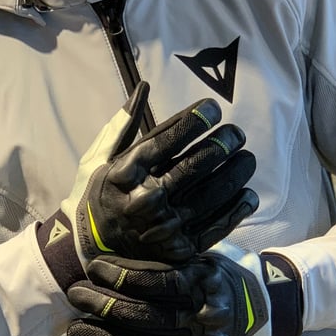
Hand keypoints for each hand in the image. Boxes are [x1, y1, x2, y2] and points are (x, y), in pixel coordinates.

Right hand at [37, 82, 258, 289]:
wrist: (87, 249)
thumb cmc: (96, 196)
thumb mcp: (98, 158)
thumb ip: (122, 124)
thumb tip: (144, 86)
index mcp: (125, 173)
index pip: (168, 140)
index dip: (196, 120)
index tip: (213, 109)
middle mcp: (146, 199)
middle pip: (196, 165)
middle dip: (223, 143)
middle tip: (237, 133)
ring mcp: (164, 227)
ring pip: (212, 194)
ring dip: (237, 172)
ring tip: (247, 157)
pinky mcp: (178, 249)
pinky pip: (216, 226)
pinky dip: (237, 208)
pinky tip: (248, 193)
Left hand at [66, 243, 301, 335]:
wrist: (261, 312)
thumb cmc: (218, 278)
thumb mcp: (201, 260)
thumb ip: (167, 263)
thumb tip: (113, 260)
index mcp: (207, 283)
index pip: (160, 281)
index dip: (123, 275)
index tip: (94, 267)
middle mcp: (206, 319)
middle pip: (148, 316)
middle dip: (105, 305)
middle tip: (75, 295)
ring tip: (75, 331)